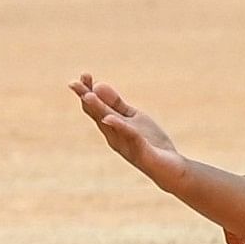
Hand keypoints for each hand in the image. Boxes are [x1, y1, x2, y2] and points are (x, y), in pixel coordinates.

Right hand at [69, 74, 193, 194]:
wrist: (171, 168)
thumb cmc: (150, 143)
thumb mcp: (133, 118)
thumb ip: (116, 104)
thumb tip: (98, 85)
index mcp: (111, 127)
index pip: (95, 107)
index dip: (88, 91)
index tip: (84, 75)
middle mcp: (113, 136)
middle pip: (97, 115)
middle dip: (86, 98)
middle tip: (74, 83)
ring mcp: (125, 145)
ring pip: (109, 125)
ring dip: (98, 109)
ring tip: (88, 95)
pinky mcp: (141, 153)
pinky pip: (130, 138)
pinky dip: (119, 127)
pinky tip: (110, 118)